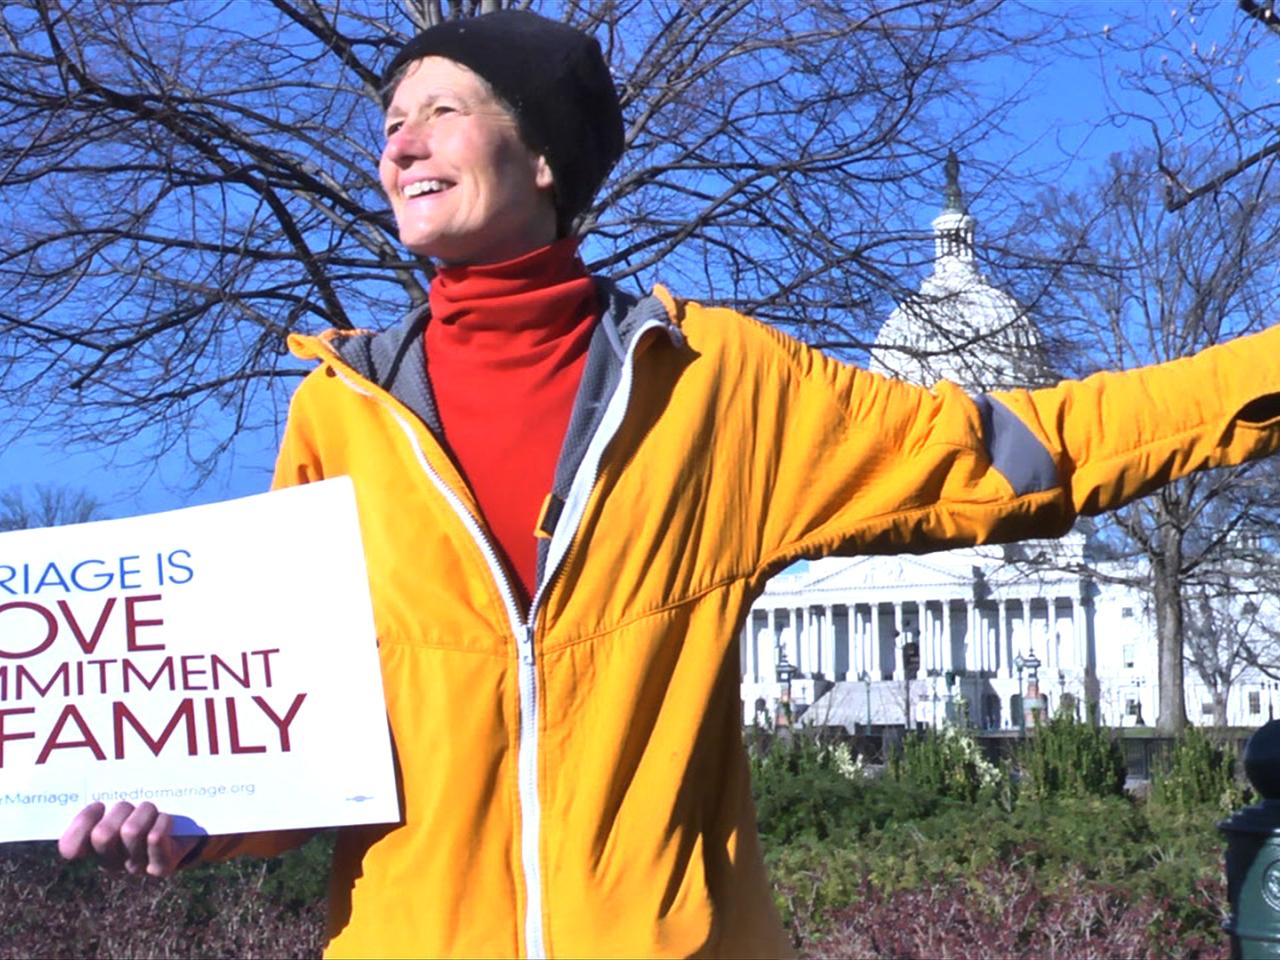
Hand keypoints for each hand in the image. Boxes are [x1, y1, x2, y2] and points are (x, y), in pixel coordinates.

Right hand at [58, 801, 199, 876]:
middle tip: (133, 805)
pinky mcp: (160, 866)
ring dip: (145, 811)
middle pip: (102, 835)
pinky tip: (166, 819)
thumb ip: (102, 798)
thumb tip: (89, 786)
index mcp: (93, 846)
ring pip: (130, 832)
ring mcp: (135, 866)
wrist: (188, 828)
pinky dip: (162, 822)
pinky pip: (155, 840)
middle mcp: (110, 861)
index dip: (82, 823)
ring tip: (153, 811)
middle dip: (120, 810)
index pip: (70, 846)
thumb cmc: (148, 810)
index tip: (99, 805)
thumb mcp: (122, 802)